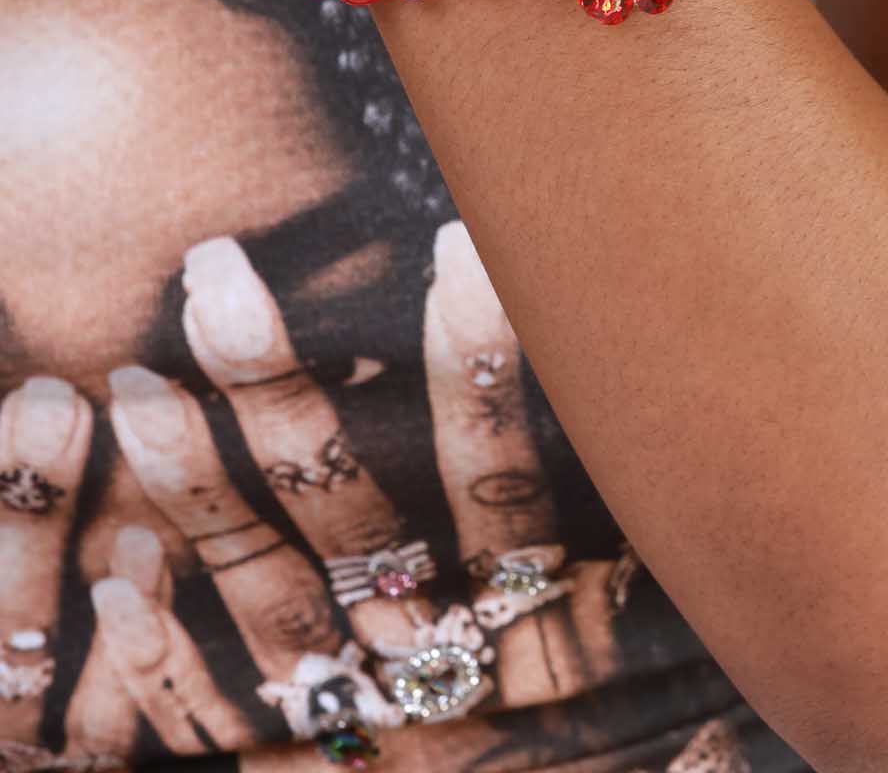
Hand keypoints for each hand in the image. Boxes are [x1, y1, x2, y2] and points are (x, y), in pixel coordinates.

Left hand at [0, 221, 633, 767]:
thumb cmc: (654, 748)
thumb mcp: (683, 678)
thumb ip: (667, 597)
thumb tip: (672, 446)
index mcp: (548, 635)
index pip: (504, 479)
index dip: (479, 366)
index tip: (455, 246)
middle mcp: (448, 671)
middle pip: (353, 519)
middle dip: (279, 392)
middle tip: (219, 278)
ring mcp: (376, 728)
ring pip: (274, 600)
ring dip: (200, 491)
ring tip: (134, 387)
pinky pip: (222, 729)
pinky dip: (164, 658)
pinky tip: (122, 576)